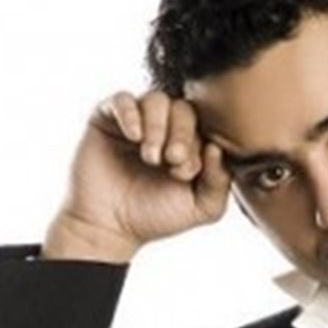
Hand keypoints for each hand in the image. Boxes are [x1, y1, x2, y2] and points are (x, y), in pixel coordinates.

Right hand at [43, 91, 231, 261]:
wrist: (108, 228)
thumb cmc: (155, 217)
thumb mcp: (201, 207)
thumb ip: (220, 181)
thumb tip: (216, 147)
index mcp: (190, 145)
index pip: (206, 126)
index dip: (200, 145)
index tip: (188, 173)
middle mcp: (165, 129)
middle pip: (183, 109)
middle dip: (182, 133)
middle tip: (172, 159)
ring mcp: (137, 121)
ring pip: (156, 100)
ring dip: (158, 126)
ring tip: (151, 156)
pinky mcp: (107, 119)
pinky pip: (122, 99)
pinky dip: (130, 113)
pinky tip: (133, 137)